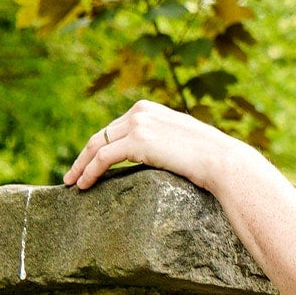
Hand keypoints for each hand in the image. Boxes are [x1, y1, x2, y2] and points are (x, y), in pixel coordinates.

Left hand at [63, 99, 249, 195]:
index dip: (99, 146)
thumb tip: (159, 156)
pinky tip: (83, 185)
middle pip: (101, 135)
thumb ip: (164, 142)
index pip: (115, 127)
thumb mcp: (182, 142)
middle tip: (72, 175)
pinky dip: (89, 171)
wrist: (224, 161)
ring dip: (81, 165)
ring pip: (96, 145)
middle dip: (84, 156)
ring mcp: (137, 125)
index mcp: (150, 109)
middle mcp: (140, 111)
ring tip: (72, 183)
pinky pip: (103, 158)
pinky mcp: (137, 142)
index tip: (88, 163)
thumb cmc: (211, 159)